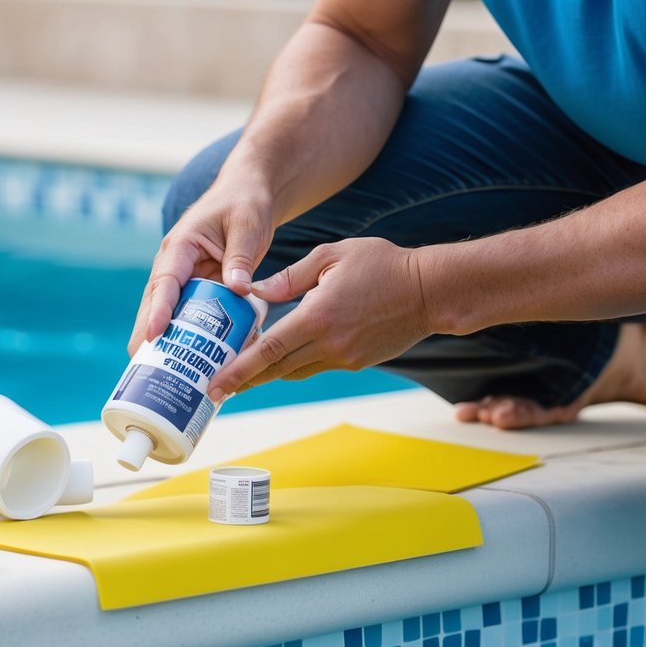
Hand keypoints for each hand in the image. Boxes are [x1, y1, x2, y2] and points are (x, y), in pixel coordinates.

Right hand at [128, 185, 274, 354]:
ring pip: (167, 316)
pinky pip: (189, 317)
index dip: (158, 310)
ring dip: (166, 342)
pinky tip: (194, 364)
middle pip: (155, 306)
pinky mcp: (196, 290)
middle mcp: (174, 265)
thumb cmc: (245, 203)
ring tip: (162, 375)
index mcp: (180, 245)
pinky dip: (189, 338)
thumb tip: (237, 290)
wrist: (248, 194)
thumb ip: (240, 257)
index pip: (165, 282)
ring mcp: (183, 280)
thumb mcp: (247, 225)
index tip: (153, 335)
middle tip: (144, 369)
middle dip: (148, 337)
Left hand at [206, 237, 431, 399]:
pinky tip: (279, 359)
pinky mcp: (355, 362)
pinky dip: (294, 364)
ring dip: (267, 374)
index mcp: (318, 316)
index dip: (239, 369)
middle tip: (214, 390)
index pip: (269, 349)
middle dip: (243, 381)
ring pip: (294, 371)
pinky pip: (315, 366)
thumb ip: (290, 277)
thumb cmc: (382, 264)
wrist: (430, 292)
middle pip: (276, 369)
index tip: (216, 384)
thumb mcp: (331, 256)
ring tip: (239, 375)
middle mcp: (329, 343)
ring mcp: (343, 356)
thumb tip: (256, 292)